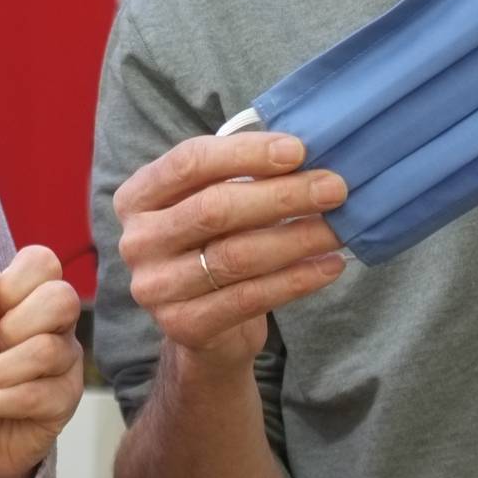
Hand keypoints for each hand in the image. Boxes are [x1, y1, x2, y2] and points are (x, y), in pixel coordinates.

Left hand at [0, 239, 86, 477]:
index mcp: (28, 298)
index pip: (42, 262)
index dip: (12, 284)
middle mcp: (56, 326)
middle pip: (61, 298)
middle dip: (13, 326)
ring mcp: (66, 363)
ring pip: (48, 349)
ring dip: (0, 370)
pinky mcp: (66, 401)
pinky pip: (40, 392)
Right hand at [113, 132, 348, 366]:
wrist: (203, 326)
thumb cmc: (213, 247)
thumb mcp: (211, 203)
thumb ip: (240, 177)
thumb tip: (304, 152)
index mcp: (138, 198)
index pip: (189, 162)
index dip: (245, 153)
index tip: (299, 150)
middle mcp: (137, 241)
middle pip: (215, 208)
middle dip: (282, 195)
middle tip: (334, 188)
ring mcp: (155, 287)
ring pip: (236, 255)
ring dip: (298, 238)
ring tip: (339, 228)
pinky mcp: (183, 324)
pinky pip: (250, 297)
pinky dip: (296, 280)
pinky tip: (329, 265)